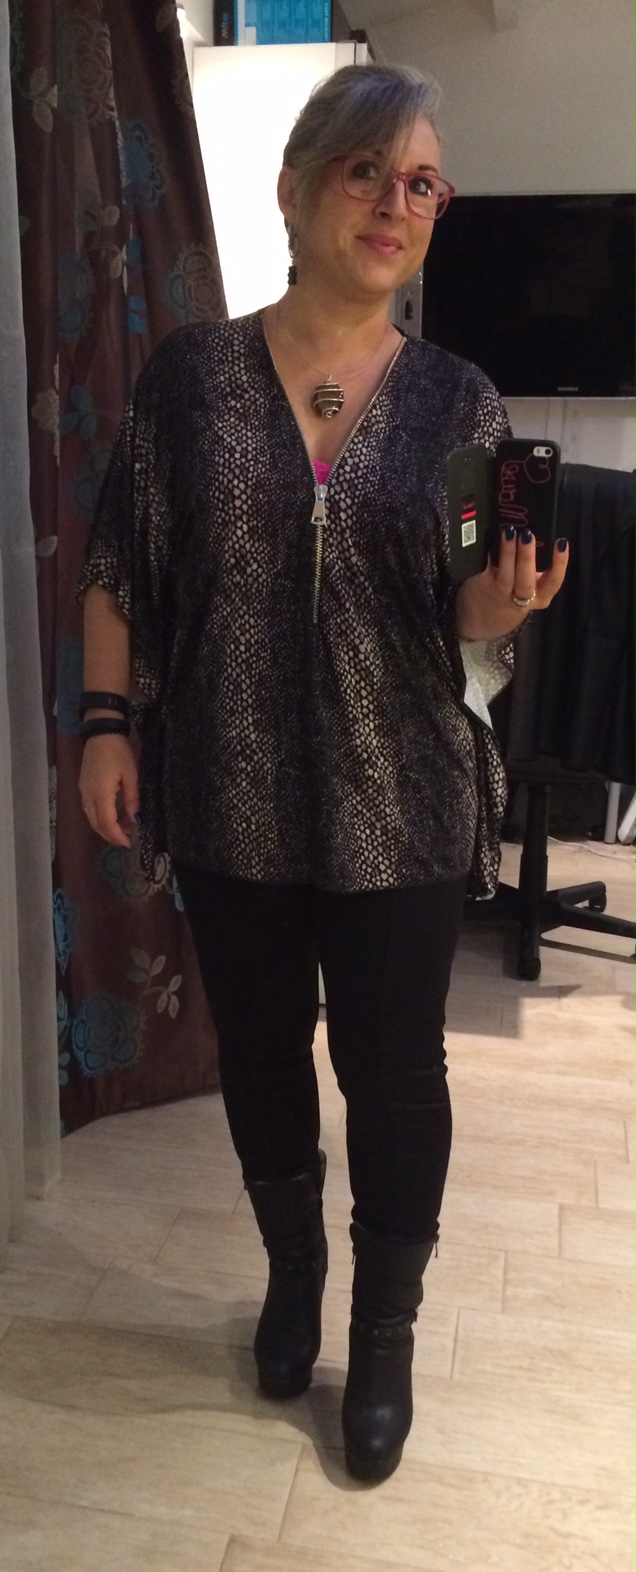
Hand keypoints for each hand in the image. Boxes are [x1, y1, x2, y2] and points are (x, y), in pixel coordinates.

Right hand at [79, 734, 138, 848]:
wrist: (101, 731)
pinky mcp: (83, 785)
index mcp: (100, 793)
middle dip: (110, 835)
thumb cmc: (118, 751)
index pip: (107, 823)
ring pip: (91, 817)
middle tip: (126, 840)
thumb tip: (135, 819)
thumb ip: (132, 799)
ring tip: (122, 829)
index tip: (129, 844)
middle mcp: (88, 795)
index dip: (117, 836)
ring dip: (105, 827)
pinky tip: (113, 815)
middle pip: (96, 824)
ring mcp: (83, 790)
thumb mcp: (131, 775)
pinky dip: (100, 817)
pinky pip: (89, 808)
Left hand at [455, 529, 568, 641]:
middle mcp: (521, 598)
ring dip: (508, 554)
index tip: (561, 543)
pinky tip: (491, 540)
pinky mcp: (482, 586)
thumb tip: (540, 535)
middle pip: (526, 582)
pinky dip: (490, 554)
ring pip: (506, 577)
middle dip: (527, 558)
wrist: (480, 620)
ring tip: (509, 533)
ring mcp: (500, 593)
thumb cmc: (511, 598)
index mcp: (540, 597)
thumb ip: (536, 572)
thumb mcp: (530, 591)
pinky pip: (487, 569)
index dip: (559, 563)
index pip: (554, 582)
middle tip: (528, 535)